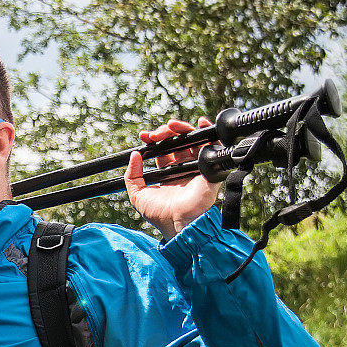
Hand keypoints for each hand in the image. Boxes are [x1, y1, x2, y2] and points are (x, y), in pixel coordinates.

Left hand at [125, 117, 220, 240]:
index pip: (163, 150)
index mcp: (169, 173)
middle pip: (177, 142)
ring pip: (192, 139)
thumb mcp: (137, 195)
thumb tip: (134, 155)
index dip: (154, 140)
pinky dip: (208, 131)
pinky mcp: (210, 168)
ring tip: (171, 126)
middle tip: (155, 135)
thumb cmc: (159, 214)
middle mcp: (184, 168)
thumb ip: (132, 176)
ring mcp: (197, 167)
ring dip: (181, 128)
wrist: (178, 223)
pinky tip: (201, 122)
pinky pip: (214, 145)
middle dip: (165, 132)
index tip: (144, 136)